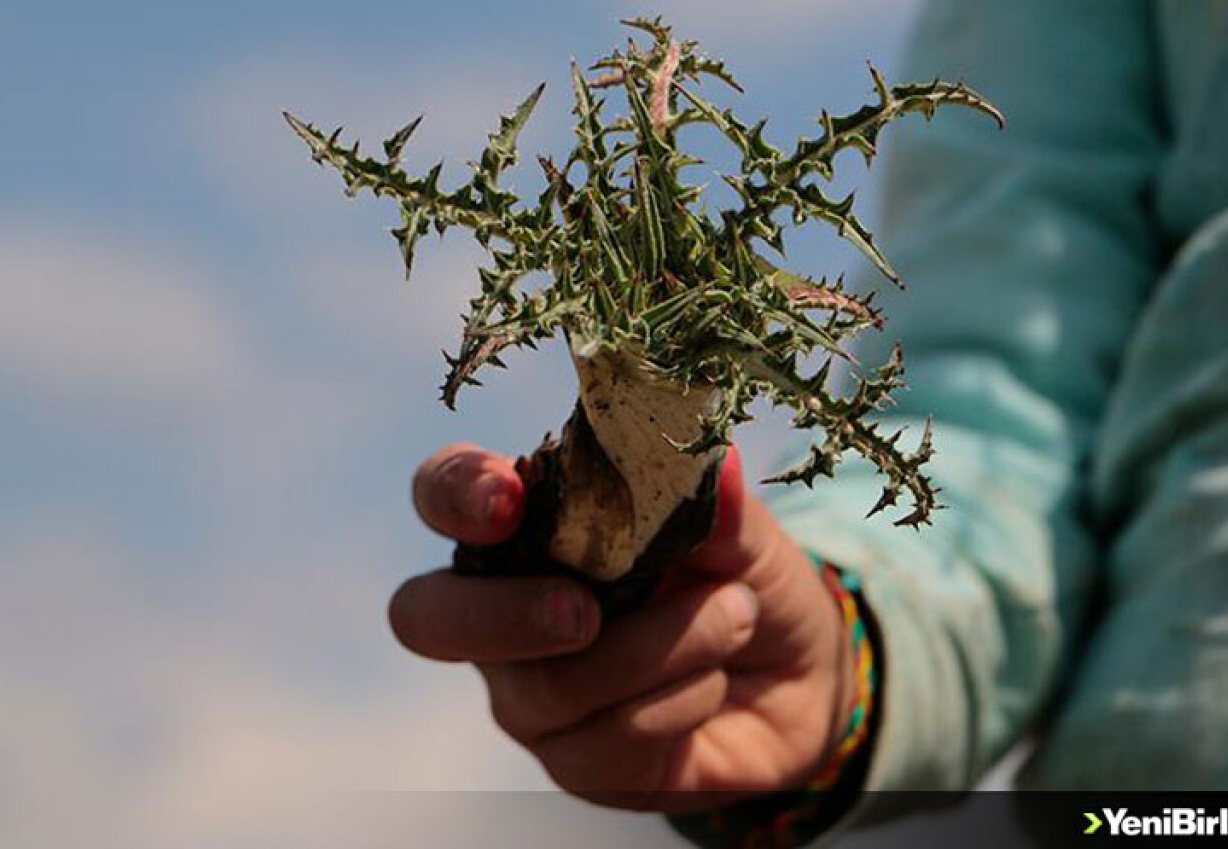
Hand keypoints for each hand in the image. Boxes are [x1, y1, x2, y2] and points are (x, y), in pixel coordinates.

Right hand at [388, 443, 854, 811]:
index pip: (444, 495)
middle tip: (583, 612)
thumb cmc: (743, 580)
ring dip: (659, 648)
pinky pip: (608, 742)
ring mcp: (533, 695)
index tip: (508, 499)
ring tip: (735, 615)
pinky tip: (715, 681)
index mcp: (528, 529)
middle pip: (428, 617)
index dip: (457, 493)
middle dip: (501, 614)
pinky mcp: (578, 763)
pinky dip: (680, 701)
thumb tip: (713, 464)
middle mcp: (505, 613)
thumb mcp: (741, 531)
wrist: (799, 678)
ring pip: (549, 687)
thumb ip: (714, 504)